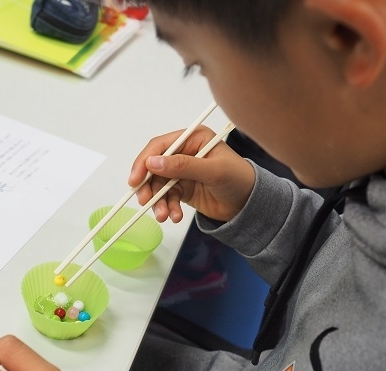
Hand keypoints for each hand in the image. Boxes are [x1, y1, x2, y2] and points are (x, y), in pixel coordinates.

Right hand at [128, 126, 255, 222]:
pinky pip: (167, 197)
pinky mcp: (182, 188)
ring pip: (158, 185)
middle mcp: (184, 152)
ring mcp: (182, 171)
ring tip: (165, 216)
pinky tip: (174, 216)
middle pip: (154, 167)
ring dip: (158, 201)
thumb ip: (183, 166)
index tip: (136, 180)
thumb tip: (153, 163)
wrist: (250, 205)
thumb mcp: (213, 171)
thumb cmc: (239, 180)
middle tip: (145, 201)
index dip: (144, 161)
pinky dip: (168, 207)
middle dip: (149, 186)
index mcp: (192, 139)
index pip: (160, 146)